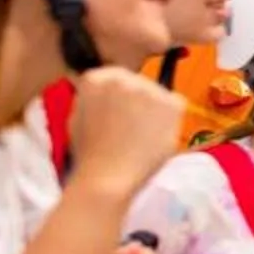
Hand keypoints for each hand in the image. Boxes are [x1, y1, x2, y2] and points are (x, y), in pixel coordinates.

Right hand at [68, 67, 187, 194]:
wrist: (107, 176)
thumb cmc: (89, 155)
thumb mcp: (78, 117)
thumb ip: (93, 100)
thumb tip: (106, 95)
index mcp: (96, 78)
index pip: (114, 78)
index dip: (118, 98)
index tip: (118, 113)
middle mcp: (123, 77)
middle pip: (136, 83)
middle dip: (136, 101)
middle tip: (131, 128)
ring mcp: (150, 88)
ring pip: (157, 95)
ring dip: (153, 111)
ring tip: (141, 137)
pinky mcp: (172, 103)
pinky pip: (175, 107)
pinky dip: (170, 121)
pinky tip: (154, 138)